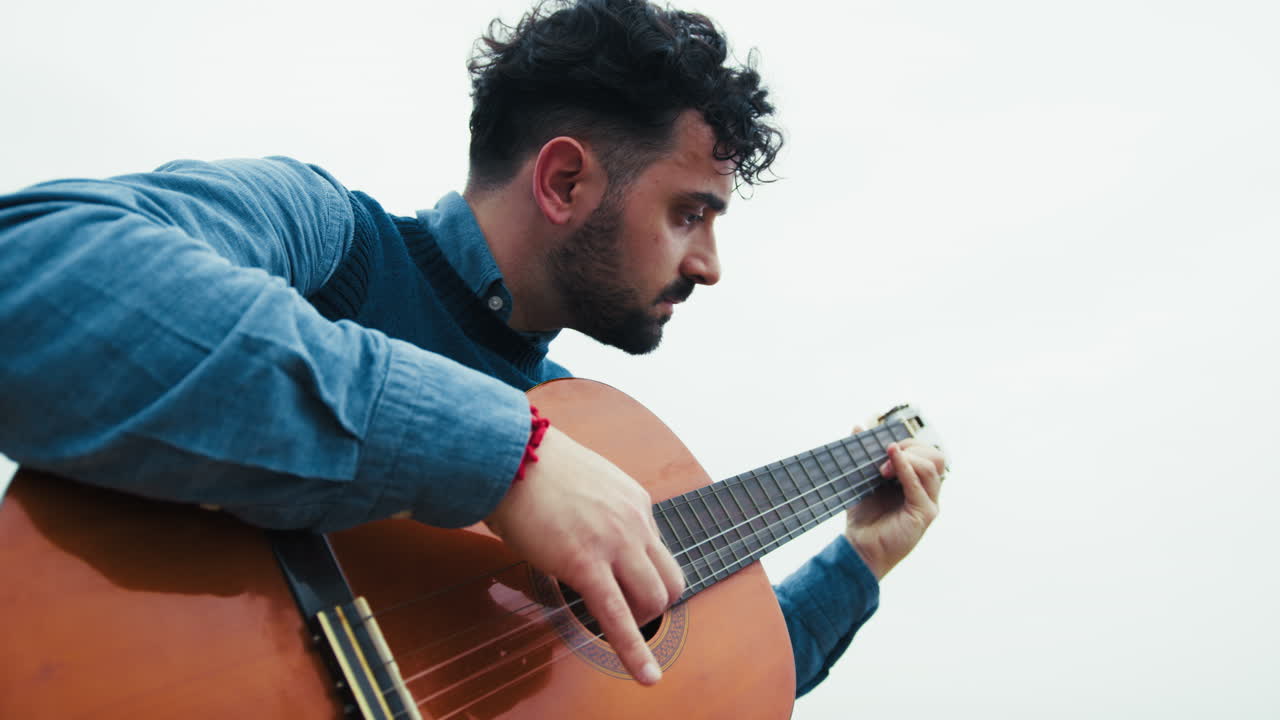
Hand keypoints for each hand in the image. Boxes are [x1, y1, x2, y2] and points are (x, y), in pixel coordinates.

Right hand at [484, 425, 684, 685]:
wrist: (509, 455)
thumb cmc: (531, 468)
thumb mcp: (584, 483)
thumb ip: (598, 510)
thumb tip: (584, 530)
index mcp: (634, 501)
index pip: (656, 549)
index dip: (640, 573)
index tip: (624, 584)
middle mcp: (635, 521)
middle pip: (670, 578)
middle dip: (652, 602)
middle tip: (627, 612)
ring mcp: (615, 543)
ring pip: (654, 599)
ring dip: (641, 621)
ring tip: (621, 631)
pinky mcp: (586, 564)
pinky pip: (617, 617)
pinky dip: (633, 651)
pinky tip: (645, 675)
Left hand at [844, 428, 944, 579]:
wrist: (859, 546)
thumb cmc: (864, 516)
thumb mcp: (863, 479)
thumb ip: (863, 455)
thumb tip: (858, 427)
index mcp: (918, 482)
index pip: (926, 452)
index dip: (907, 443)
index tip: (882, 446)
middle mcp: (927, 491)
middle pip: (935, 455)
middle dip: (910, 447)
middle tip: (885, 455)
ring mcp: (929, 503)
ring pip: (932, 466)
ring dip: (907, 458)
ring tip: (883, 468)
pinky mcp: (924, 514)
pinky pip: (920, 484)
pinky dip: (906, 468)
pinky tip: (891, 463)